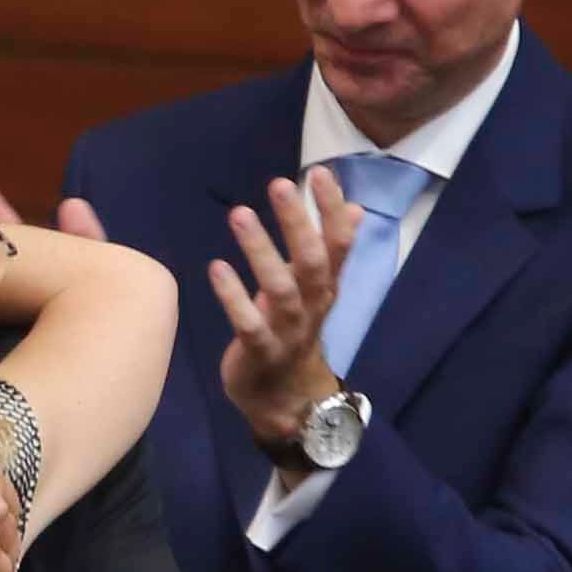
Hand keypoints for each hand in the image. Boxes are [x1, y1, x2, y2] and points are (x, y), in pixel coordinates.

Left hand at [211, 173, 355, 455]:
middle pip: (313, 261)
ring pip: (281, 290)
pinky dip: (233, 297)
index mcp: (326, 287)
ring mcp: (289, 332)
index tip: (319, 171)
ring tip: (240, 213)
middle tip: (280, 184)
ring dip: (261, 251)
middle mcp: (313, 306)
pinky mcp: (260, 353)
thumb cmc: (293, 331)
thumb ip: (330, 248)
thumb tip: (355, 207)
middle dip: (298, 222)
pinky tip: (216, 267)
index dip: (332, 209)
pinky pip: (249, 325)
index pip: (338, 243)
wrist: (285, 400)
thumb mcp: (314, 289)